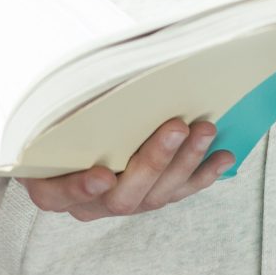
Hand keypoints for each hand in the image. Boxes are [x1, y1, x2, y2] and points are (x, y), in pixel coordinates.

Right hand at [20, 118, 231, 221]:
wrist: (76, 142)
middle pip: (121, 195)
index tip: (101, 175)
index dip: (78, 188)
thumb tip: (96, 71)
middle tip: (177, 127)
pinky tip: (223, 157)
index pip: (56, 195)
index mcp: (52, 187)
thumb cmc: (61, 126)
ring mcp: (124, 203)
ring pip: (156, 196)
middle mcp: (89, 203)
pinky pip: (179, 193)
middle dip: (154, 161)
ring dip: (185, 162)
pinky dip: (203, 174)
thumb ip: (67, 109)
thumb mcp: (53, 119)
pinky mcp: (152, 198)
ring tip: (205, 130)